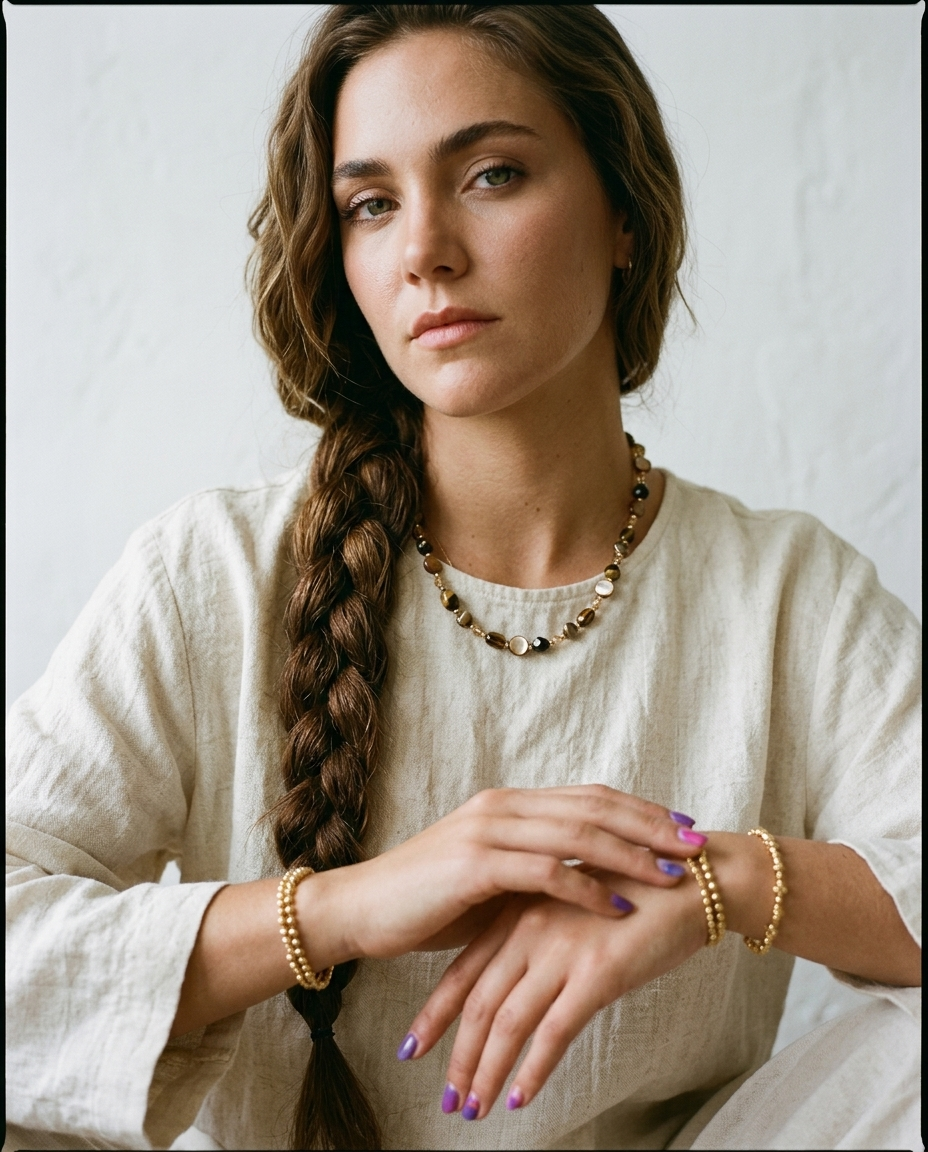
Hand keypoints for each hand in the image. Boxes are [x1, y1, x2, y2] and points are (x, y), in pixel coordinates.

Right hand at [314, 785, 705, 965]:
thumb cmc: (428, 900)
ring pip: (577, 835)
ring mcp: (488, 831)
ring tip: (674, 876)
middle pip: (594, 808)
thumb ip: (535, 868)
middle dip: (651, 827)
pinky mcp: (476, 864)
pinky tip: (620, 905)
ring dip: (632, 855)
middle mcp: (504, 806)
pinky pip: (546, 872)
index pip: (590, 797)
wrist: (363, 909)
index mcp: (510, 803)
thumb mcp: (490, 877)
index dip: (641, 810)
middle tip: (698, 845)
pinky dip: (588, 888)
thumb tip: (589, 880)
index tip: (684, 828)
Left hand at [399, 869, 705, 1118]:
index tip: (411, 1048)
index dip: (436, 1012)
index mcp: (521, 909)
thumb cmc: (637, 893)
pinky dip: (532, 1069)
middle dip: (456, 1053)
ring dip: (486, 1070)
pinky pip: (554, 1031)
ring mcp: (561, 949)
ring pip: (508, 1020)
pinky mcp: (596, 972)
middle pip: (479, 1000)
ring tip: (472, 1108)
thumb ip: (540, 936)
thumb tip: (516, 981)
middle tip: (445, 1096)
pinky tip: (519, 1098)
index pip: (465, 968)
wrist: (694, 879)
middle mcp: (531, 927)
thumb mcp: (572, 906)